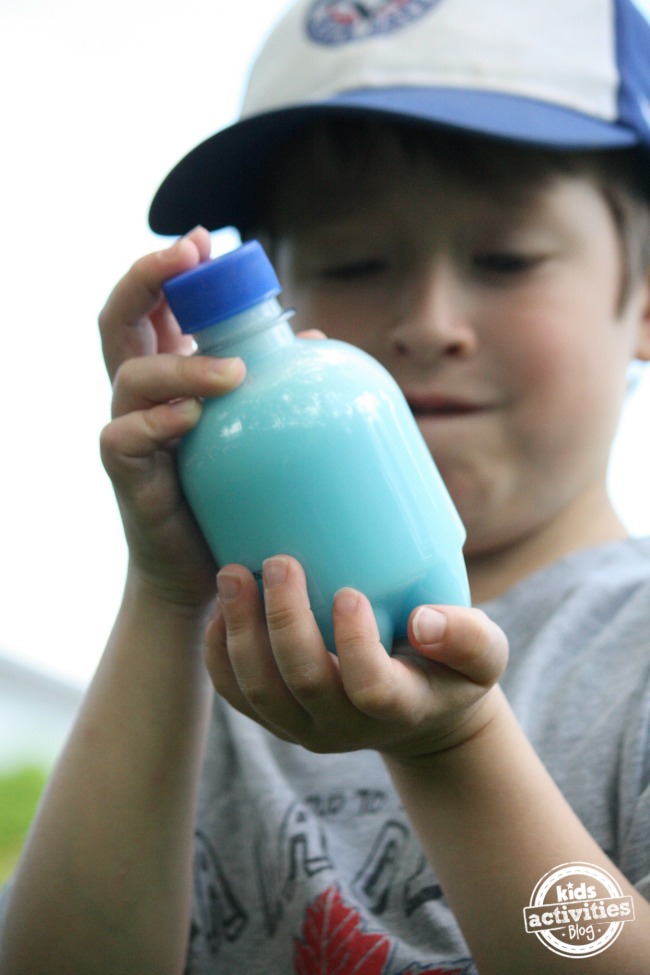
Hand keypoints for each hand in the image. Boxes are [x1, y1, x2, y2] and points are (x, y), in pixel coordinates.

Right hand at [98, 228, 245, 605]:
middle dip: (146, 278)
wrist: (205, 572)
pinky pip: (125, 438)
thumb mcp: (254, 429)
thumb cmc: (232, 493)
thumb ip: (274, 381)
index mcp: (168, 372)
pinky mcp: (128, 476)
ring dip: (180, 365)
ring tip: (232, 373)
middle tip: (185, 257)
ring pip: (130, 375)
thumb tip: (316, 334)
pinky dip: (158, 423)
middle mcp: (140, 394)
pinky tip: (191, 418)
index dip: (168, 266)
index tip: (201, 240)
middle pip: (120, 319)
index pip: (155, 306)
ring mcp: (129, 431)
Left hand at [205, 555, 507, 757]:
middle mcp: (344, 726)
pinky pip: (237, 696)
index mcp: (399, 707)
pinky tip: (219, 610)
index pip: (371, 689)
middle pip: (303, 683)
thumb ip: (469, 638)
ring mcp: (304, 727)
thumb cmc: (451, 667)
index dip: (355, 646)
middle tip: (280, 561)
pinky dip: (220, 655)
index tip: (349, 592)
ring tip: (232, 574)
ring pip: (260, 691)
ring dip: (241, 632)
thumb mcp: (484, 654)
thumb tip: (425, 620)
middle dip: (285, 621)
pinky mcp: (276, 718)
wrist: (417, 711)